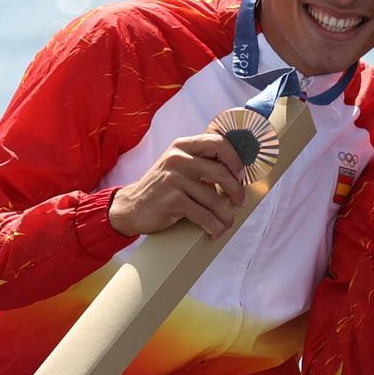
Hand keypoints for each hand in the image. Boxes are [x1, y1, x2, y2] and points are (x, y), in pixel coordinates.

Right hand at [108, 126, 246, 237]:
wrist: (131, 207)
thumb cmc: (163, 188)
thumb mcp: (178, 166)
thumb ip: (201, 162)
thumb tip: (238, 172)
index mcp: (183, 146)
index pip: (219, 143)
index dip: (235, 160)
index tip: (241, 175)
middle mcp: (178, 158)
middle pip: (221, 172)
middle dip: (236, 190)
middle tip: (240, 202)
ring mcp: (174, 179)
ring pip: (214, 199)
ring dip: (225, 216)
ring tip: (226, 223)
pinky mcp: (172, 200)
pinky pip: (203, 215)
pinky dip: (213, 226)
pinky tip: (214, 231)